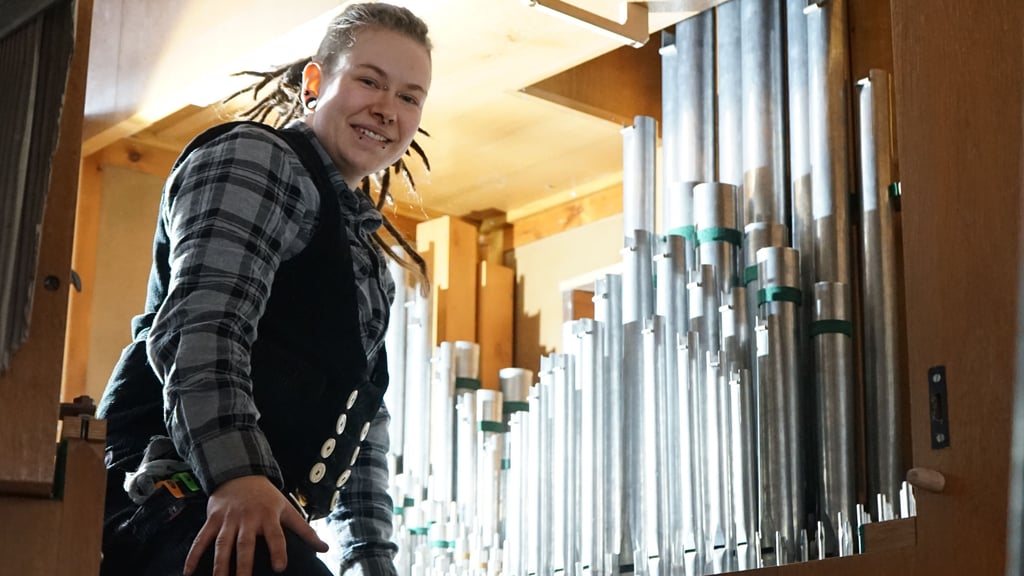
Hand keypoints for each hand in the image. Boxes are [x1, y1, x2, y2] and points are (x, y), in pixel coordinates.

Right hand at [183, 475, 328, 575]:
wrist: (240, 473)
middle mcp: (248, 519)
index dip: (278, 550)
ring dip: (219, 565)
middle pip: (245, 544)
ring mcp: (228, 519)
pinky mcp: (212, 519)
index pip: (276, 536)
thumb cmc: (267, 497)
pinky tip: (187, 572)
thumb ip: (305, 531)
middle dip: (243, 565)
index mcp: (269, 516)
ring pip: (222, 544)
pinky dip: (193, 555)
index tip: (280, 567)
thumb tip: (325, 548)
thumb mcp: (287, 509)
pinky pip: (201, 539)